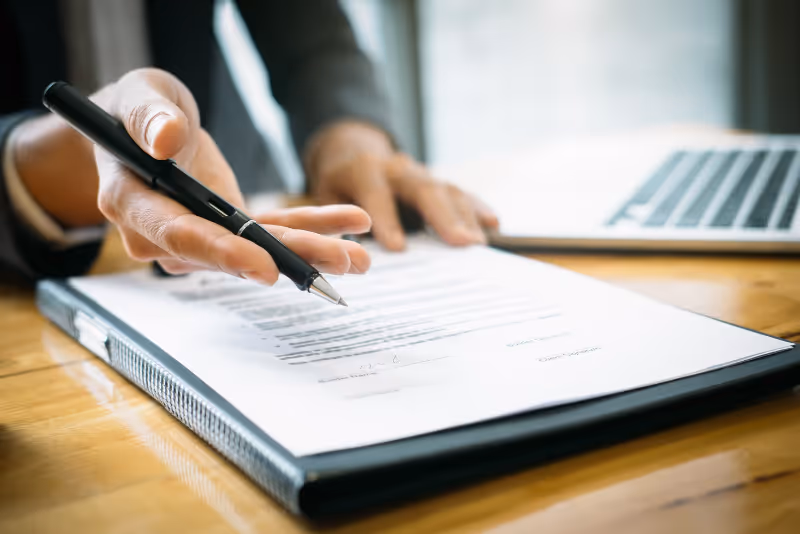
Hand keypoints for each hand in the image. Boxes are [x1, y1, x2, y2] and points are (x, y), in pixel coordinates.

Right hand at [13, 68, 370, 282]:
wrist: (142, 127)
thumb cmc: (134, 109)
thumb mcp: (139, 95)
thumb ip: (148, 117)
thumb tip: (165, 141)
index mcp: (133, 203)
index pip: (179, 234)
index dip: (224, 252)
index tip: (266, 267)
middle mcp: (165, 232)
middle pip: (231, 252)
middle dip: (289, 258)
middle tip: (341, 261)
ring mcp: (201, 235)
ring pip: (259, 248)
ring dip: (311, 250)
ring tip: (359, 257)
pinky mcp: (228, 229)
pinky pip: (271, 231)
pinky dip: (311, 227)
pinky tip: (350, 225)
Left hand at [305, 121, 498, 250]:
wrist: (353, 153)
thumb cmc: (339, 186)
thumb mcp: (325, 198)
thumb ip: (334, 223)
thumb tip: (345, 255)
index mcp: (364, 171)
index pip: (377, 194)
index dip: (386, 219)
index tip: (398, 248)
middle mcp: (398, 168)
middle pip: (423, 189)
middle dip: (443, 216)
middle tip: (461, 242)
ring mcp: (421, 173)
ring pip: (447, 190)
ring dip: (466, 216)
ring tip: (478, 243)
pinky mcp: (436, 182)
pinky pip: (460, 193)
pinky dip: (477, 208)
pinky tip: (492, 224)